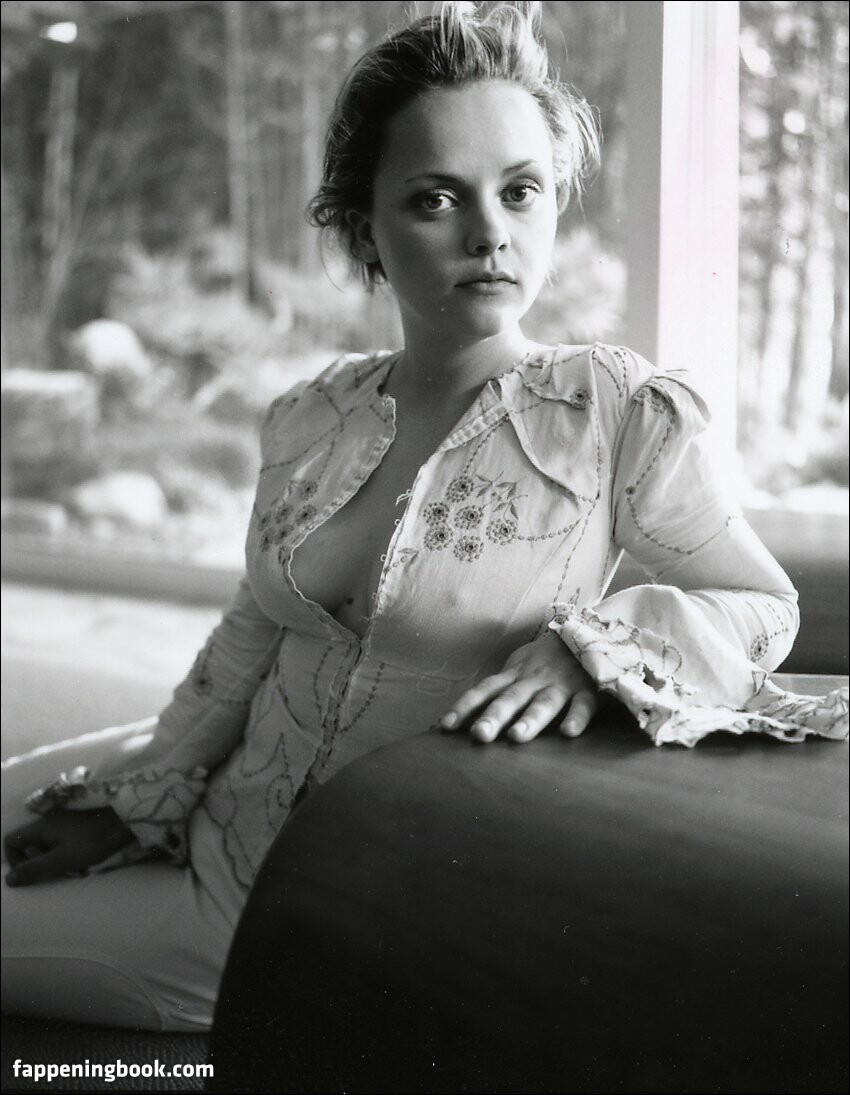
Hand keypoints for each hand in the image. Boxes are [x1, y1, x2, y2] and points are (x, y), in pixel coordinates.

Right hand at [4, 808, 134, 886]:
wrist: (122, 824)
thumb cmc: (91, 842)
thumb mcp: (60, 860)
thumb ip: (33, 869)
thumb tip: (8, 879)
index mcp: (40, 827)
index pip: (11, 840)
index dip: (13, 858)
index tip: (28, 872)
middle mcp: (47, 820)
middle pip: (26, 841)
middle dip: (32, 860)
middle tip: (49, 871)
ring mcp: (62, 820)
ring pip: (43, 841)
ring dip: (48, 856)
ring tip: (64, 867)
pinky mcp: (75, 823)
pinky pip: (57, 838)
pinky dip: (60, 850)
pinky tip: (75, 858)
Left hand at [440, 631, 596, 742]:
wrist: (589, 631)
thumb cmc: (548, 659)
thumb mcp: (520, 666)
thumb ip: (500, 688)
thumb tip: (468, 714)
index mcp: (515, 674)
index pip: (485, 690)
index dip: (465, 707)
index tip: (445, 727)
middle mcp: (534, 679)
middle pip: (511, 698)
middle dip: (494, 716)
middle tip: (479, 735)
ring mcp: (562, 684)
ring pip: (544, 702)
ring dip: (530, 718)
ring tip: (516, 736)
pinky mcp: (589, 690)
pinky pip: (584, 704)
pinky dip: (577, 717)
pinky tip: (568, 732)